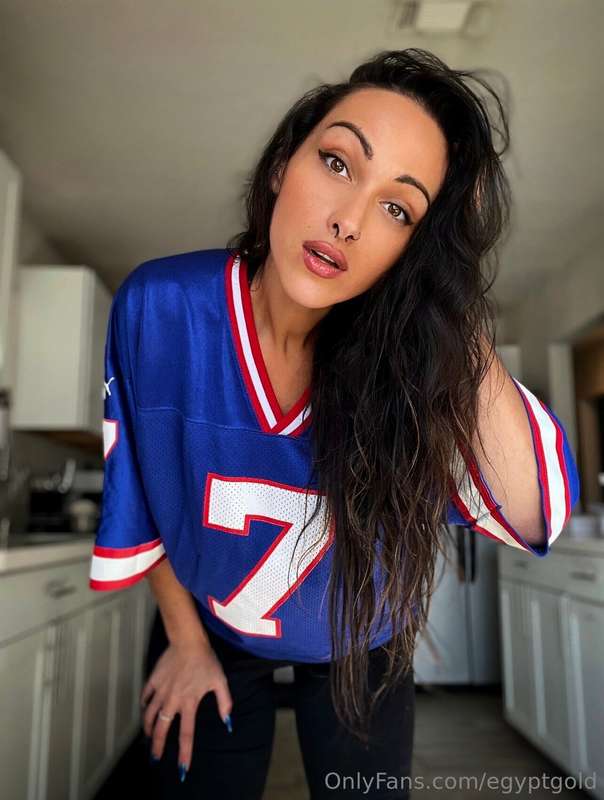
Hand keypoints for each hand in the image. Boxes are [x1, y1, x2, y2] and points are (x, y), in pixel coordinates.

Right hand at [141, 638, 232, 774]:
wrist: (189, 641)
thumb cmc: (206, 661)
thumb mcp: (220, 681)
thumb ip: (225, 703)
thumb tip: (229, 723)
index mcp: (189, 702)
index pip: (186, 734)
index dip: (184, 753)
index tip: (182, 769)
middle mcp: (172, 700)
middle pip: (161, 729)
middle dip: (156, 746)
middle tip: (154, 758)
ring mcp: (161, 690)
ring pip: (149, 715)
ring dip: (148, 728)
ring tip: (148, 736)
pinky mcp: (153, 680)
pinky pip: (145, 696)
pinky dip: (144, 705)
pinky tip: (145, 709)